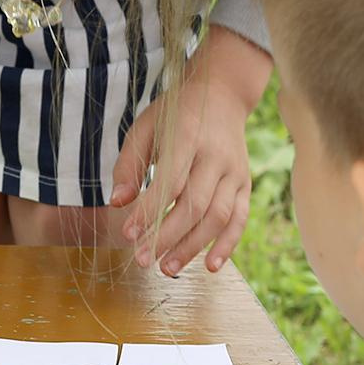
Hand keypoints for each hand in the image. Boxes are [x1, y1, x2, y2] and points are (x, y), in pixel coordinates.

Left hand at [112, 26, 271, 275]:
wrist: (223, 95)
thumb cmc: (176, 115)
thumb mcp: (145, 127)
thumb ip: (129, 164)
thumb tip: (118, 203)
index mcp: (188, 136)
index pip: (169, 181)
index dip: (149, 211)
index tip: (128, 233)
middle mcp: (216, 156)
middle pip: (194, 205)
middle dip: (167, 236)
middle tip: (143, 260)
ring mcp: (235, 172)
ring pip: (217, 216)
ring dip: (193, 247)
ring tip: (167, 268)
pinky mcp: (245, 185)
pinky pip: (240, 219)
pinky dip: (227, 245)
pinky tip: (211, 267)